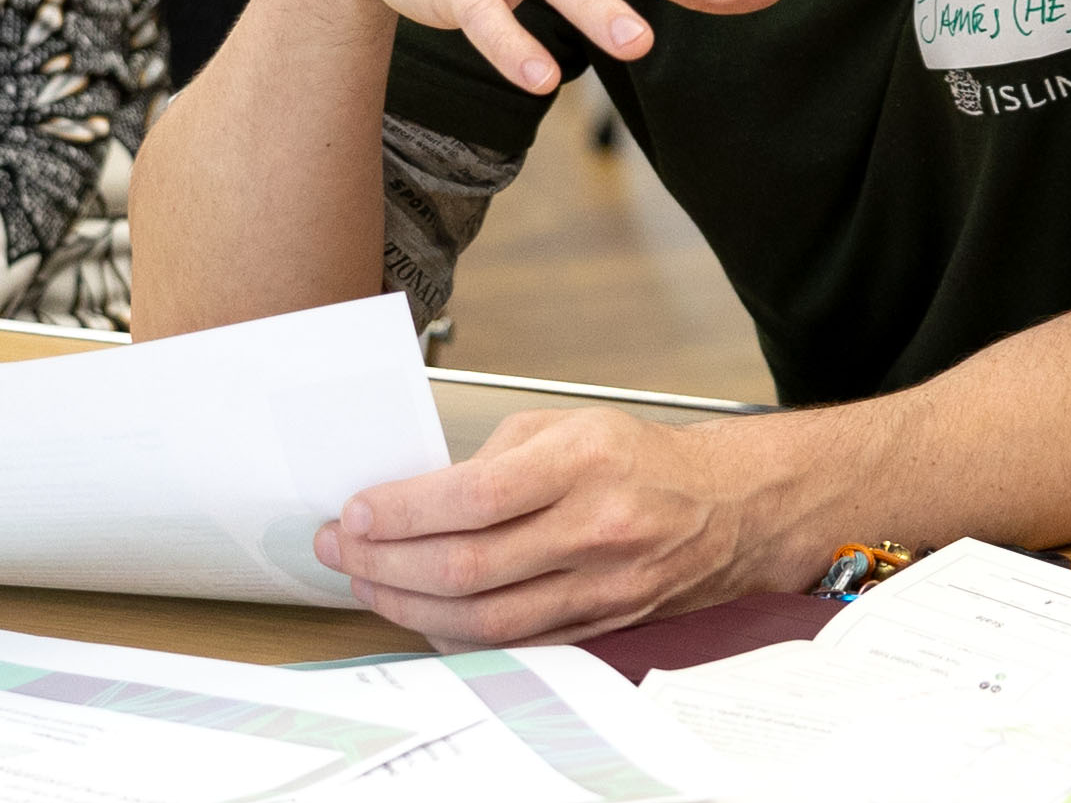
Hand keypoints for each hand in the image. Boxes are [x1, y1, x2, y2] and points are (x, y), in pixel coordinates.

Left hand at [320, 407, 775, 643]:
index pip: (473, 497)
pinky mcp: (601, 626)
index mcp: (582, 463)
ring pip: (486, 618)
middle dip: (387, 563)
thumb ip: (491, 460)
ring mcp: (602, 587)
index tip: (359, 513)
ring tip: (369, 584)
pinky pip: (515, 645)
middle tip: (344, 550)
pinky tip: (422, 614)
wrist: (726, 509)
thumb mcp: (565, 426)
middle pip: (468, 567)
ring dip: (410, 605)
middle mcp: (596, 528)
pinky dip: (457, 635)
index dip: (403, 512)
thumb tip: (415, 500)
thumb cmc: (641, 461)